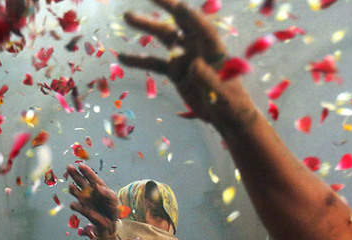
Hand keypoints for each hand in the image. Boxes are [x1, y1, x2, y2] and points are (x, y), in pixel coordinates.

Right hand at [66, 164, 120, 236]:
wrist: (110, 221)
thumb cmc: (112, 207)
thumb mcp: (113, 199)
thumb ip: (106, 193)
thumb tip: (97, 187)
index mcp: (98, 186)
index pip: (91, 177)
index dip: (86, 171)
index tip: (81, 166)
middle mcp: (89, 191)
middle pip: (80, 180)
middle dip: (74, 174)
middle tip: (69, 167)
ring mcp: (84, 199)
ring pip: (75, 192)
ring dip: (72, 189)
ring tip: (71, 186)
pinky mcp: (83, 209)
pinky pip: (76, 206)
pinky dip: (74, 206)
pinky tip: (73, 205)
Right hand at [119, 0, 256, 128]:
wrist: (226, 117)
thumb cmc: (230, 103)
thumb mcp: (221, 94)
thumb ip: (208, 79)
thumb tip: (193, 66)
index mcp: (213, 48)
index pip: (202, 27)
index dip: (191, 17)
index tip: (180, 7)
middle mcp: (197, 46)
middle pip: (180, 22)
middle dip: (166, 6)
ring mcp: (185, 57)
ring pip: (164, 37)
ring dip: (147, 26)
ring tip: (127, 17)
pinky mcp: (176, 71)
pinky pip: (155, 63)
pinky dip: (139, 61)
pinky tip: (122, 58)